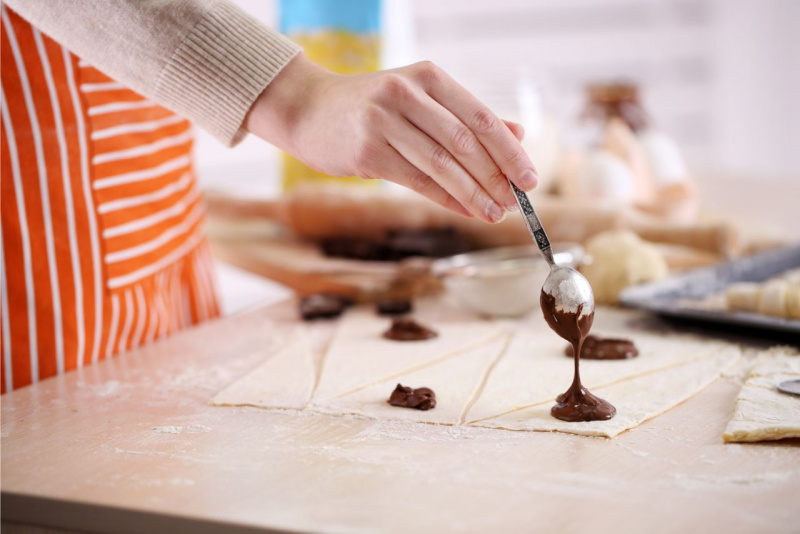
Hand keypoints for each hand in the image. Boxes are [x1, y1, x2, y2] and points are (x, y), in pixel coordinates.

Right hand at [245, 53, 537, 222]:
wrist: (310, 111)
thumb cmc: (373, 106)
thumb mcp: (421, 100)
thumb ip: (468, 116)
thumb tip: (518, 134)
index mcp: (428, 77)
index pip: (480, 117)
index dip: (509, 151)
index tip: (530, 178)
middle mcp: (407, 94)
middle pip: (464, 143)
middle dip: (495, 177)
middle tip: (516, 203)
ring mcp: (384, 121)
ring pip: (441, 164)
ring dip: (473, 193)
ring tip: (495, 213)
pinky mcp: (367, 151)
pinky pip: (416, 181)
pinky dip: (445, 198)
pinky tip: (465, 210)